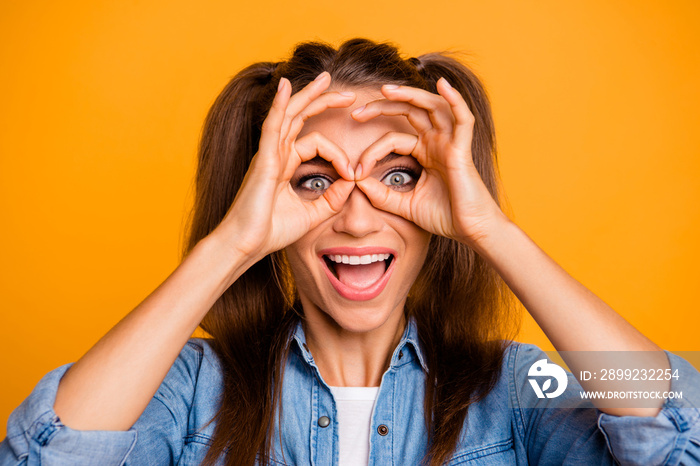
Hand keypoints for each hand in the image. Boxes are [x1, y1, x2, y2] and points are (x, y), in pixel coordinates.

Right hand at [214, 72, 355, 259]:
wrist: (246, 244)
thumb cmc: (271, 231)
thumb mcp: (312, 214)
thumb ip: (333, 198)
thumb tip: (352, 181)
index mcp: (285, 164)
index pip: (317, 143)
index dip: (339, 155)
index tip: (352, 174)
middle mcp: (276, 154)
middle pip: (301, 117)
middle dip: (323, 100)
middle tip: (347, 93)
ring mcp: (269, 154)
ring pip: (290, 114)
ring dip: (308, 95)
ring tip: (326, 78)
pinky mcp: (264, 160)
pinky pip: (273, 126)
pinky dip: (280, 105)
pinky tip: (286, 86)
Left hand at [351, 78, 506, 246]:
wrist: (471, 231)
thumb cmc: (445, 217)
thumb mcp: (404, 205)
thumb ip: (382, 195)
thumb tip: (357, 183)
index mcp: (424, 152)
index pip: (392, 139)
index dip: (371, 152)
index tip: (355, 172)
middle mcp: (437, 142)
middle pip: (409, 111)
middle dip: (382, 107)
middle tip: (356, 112)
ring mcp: (451, 142)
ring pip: (431, 106)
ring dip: (409, 94)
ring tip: (386, 90)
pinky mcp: (463, 149)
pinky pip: (463, 119)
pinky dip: (455, 99)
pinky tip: (442, 84)